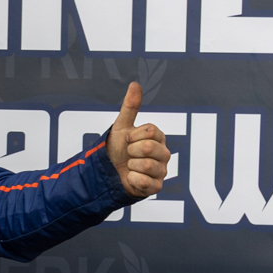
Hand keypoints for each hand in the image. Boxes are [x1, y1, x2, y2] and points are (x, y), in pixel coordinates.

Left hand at [107, 82, 169, 199]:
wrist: (108, 173)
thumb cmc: (117, 150)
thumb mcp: (121, 127)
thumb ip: (130, 107)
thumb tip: (135, 84)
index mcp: (158, 138)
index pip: (150, 131)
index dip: (133, 136)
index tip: (128, 140)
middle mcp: (164, 154)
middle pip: (149, 147)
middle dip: (131, 151)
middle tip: (128, 155)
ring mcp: (161, 171)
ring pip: (146, 165)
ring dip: (131, 166)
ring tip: (130, 167)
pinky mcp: (156, 188)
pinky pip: (144, 182)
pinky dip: (132, 180)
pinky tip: (131, 179)